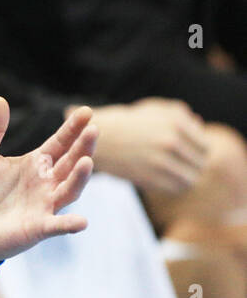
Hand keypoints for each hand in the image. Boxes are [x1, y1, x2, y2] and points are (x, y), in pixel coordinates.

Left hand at [0, 97, 96, 263]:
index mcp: (35, 164)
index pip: (60, 143)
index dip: (73, 129)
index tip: (86, 112)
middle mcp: (46, 183)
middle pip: (71, 163)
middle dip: (83, 147)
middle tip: (93, 130)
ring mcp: (44, 205)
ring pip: (69, 190)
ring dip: (80, 178)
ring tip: (87, 162)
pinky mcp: (37, 228)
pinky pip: (57, 226)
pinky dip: (69, 225)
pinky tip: (81, 222)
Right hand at [88, 99, 208, 194]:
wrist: (92, 137)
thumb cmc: (125, 123)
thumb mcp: (152, 108)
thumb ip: (179, 113)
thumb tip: (198, 122)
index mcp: (176, 122)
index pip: (205, 147)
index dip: (198, 153)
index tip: (187, 155)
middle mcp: (171, 140)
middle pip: (200, 164)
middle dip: (192, 166)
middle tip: (178, 166)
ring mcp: (160, 160)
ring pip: (191, 179)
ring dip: (184, 179)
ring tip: (172, 175)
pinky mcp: (148, 177)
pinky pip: (175, 188)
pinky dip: (172, 187)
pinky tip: (161, 180)